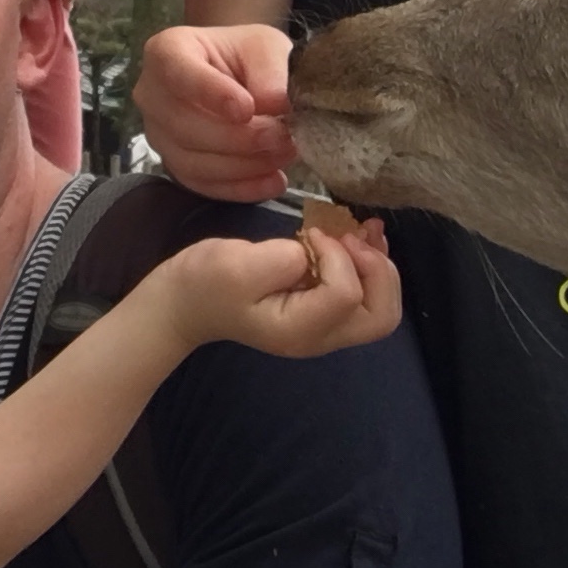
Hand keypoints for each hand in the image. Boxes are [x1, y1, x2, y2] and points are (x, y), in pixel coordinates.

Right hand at [134, 25, 297, 201]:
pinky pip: (203, 184)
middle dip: (239, 137)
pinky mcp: (175, 166)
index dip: (210, 93)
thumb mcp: (267, 48)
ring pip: (193, 161)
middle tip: (283, 137)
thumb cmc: (247, 55)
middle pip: (184, 125)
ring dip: (244, 165)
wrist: (240, 75)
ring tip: (285, 154)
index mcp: (167, 51)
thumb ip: (272, 73)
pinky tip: (273, 181)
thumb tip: (276, 105)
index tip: (247, 109)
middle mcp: (152, 95)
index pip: (177, 72)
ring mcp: (159, 135)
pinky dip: (240, 188)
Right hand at [149, 224, 399, 357]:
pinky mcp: (323, 312)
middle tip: (351, 238)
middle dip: (377, 269)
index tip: (310, 235)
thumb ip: (282, 260)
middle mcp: (320, 337)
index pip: (346, 295)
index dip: (339, 257)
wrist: (185, 302)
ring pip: (381, 308)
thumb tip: (316, 253)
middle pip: (381, 315)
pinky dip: (371, 266)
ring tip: (365, 230)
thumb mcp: (236, 264)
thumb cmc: (206, 282)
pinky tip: (360, 237)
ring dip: (380, 265)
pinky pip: (365, 297)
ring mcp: (325, 328)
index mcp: (299, 329)